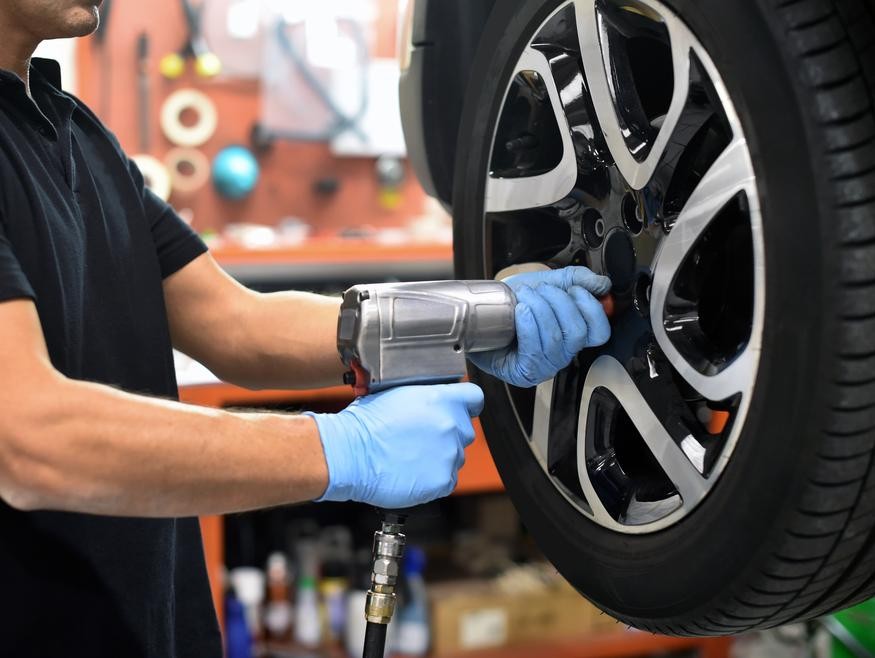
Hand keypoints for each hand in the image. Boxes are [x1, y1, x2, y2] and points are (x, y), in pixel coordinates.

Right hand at [307, 383, 484, 507]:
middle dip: (448, 433)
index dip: (466, 403)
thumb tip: (432, 398)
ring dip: (440, 456)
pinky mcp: (443, 480)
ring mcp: (449, 454)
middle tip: (422, 437)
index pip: (474, 397)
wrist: (350, 454)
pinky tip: (412, 471)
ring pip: (456, 455)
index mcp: (441, 398)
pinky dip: (433, 478)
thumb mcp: (396, 393)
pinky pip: (447, 479)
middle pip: (465, 429)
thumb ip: (425, 395)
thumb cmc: (364, 423)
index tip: (459, 409)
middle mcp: (450, 425)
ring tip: (412, 455)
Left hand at [468, 266, 611, 387]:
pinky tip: (520, 312)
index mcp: (571, 335)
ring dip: (540, 310)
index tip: (574, 290)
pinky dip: (529, 325)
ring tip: (525, 297)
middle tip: (541, 290)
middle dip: (560, 303)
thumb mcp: (545, 284)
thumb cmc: (510, 304)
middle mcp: (562, 354)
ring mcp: (544, 366)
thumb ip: (575, 280)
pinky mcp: (523, 372)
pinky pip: (535, 350)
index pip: (600, 331)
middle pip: (578, 333)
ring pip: (556, 339)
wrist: (478, 314)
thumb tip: (602, 284)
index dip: (592, 308)